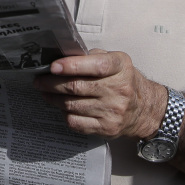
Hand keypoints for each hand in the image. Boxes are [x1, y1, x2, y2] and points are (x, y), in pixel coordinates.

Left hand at [32, 49, 165, 139]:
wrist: (144, 108)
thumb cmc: (123, 80)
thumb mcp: (115, 61)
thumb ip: (91, 57)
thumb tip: (62, 58)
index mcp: (120, 67)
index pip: (94, 66)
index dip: (71, 65)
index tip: (53, 66)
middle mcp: (118, 90)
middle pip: (77, 87)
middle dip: (52, 83)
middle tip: (39, 80)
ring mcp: (113, 111)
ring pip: (72, 105)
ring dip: (53, 98)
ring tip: (45, 92)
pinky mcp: (106, 128)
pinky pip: (76, 122)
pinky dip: (64, 114)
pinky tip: (62, 107)